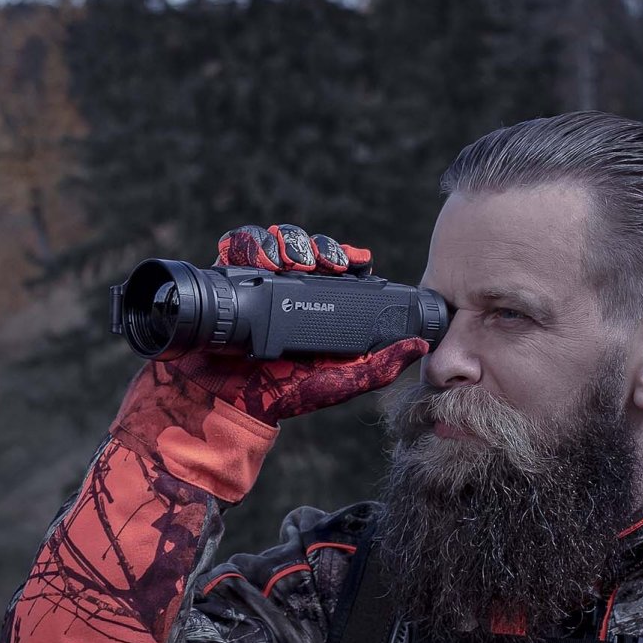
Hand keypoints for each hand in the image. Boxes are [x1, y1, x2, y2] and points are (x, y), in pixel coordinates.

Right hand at [158, 223, 426, 424]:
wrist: (222, 402)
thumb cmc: (278, 397)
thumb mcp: (337, 384)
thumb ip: (378, 368)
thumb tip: (420, 347)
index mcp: (317, 308)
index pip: (338, 268)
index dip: (348, 257)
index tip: (355, 262)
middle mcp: (289, 291)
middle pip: (309, 249)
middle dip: (319, 248)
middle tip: (324, 263)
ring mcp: (257, 282)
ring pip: (278, 241)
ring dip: (288, 244)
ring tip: (292, 263)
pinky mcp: (228, 277)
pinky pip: (240, 245)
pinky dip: (252, 244)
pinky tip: (263, 261)